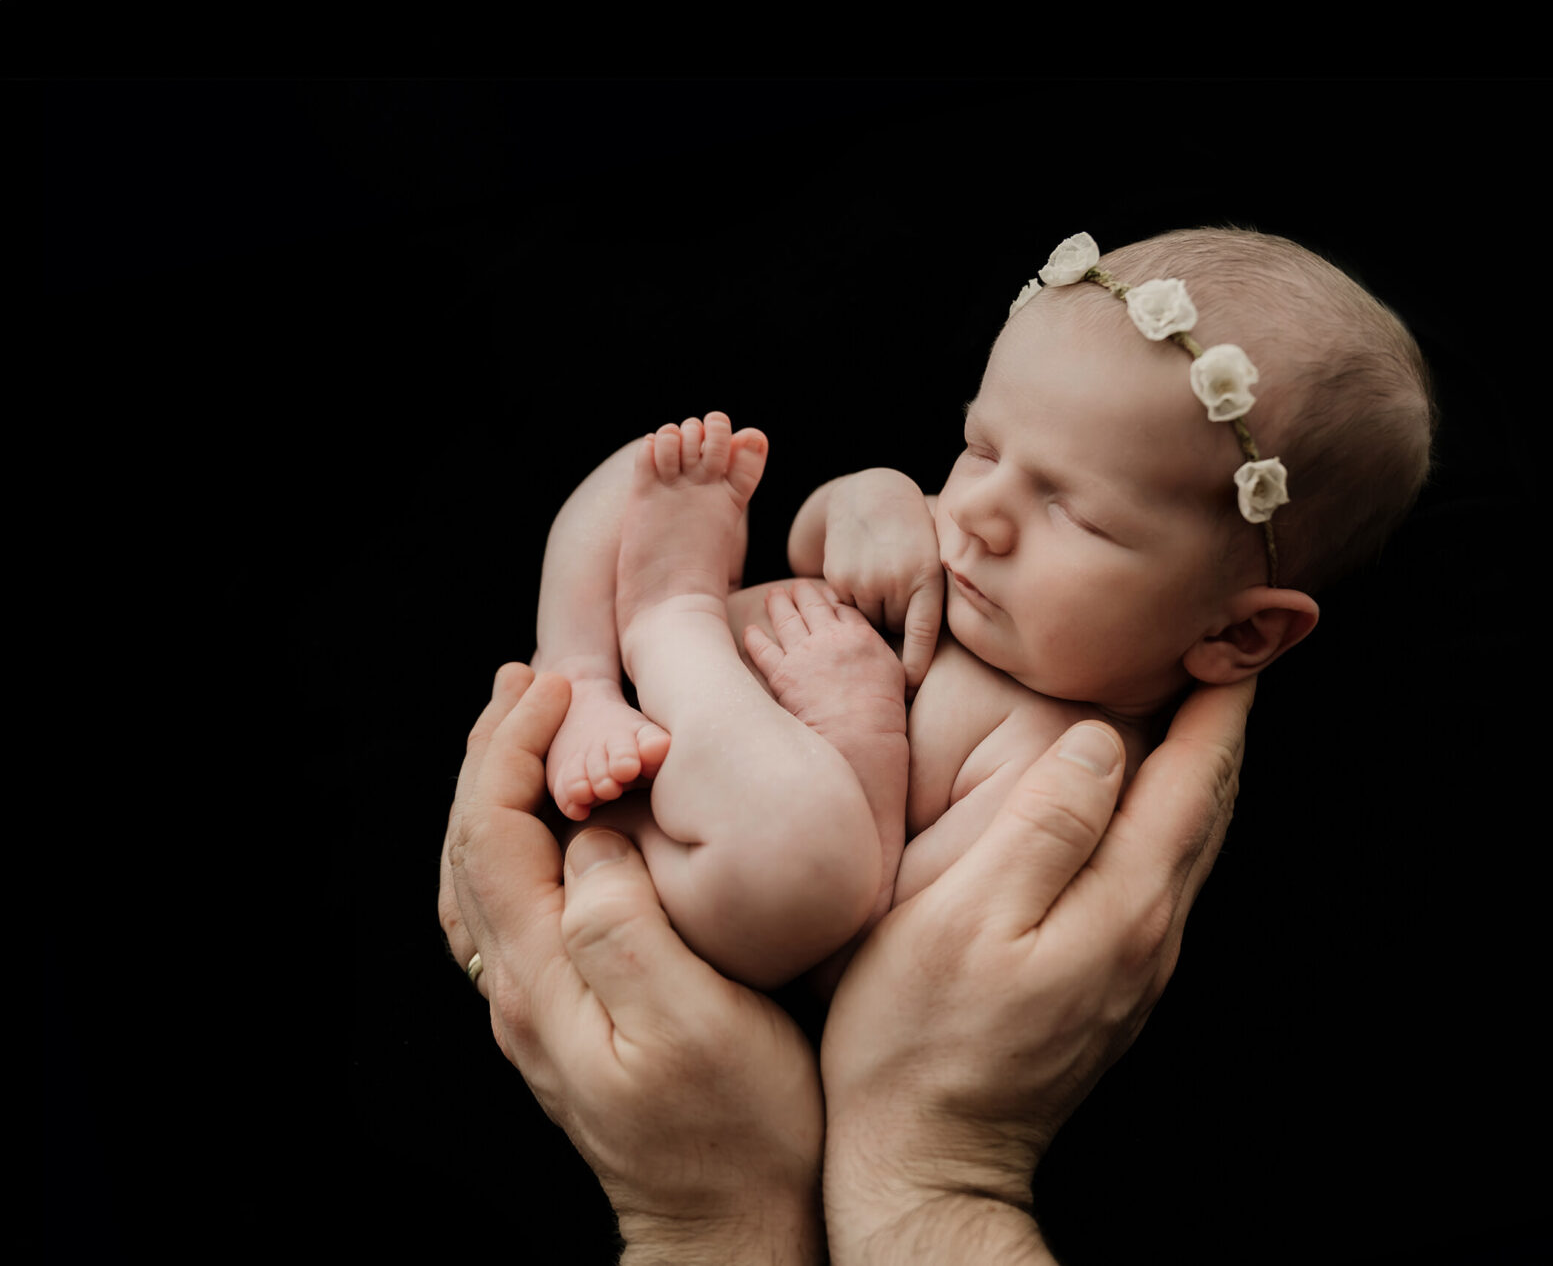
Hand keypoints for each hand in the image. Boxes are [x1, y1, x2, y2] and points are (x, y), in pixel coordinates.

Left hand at [439, 664, 823, 1264]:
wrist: (733, 1231)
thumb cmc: (739, 1132)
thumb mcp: (696, 1023)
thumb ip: (628, 923)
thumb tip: (594, 841)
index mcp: (545, 979)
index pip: (494, 834)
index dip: (516, 749)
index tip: (561, 685)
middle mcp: (521, 994)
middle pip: (472, 850)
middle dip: (494, 755)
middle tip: (528, 681)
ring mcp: (538, 1012)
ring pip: (481, 882)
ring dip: (496, 796)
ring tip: (522, 734)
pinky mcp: (567, 1023)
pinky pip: (509, 914)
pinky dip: (513, 849)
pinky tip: (544, 836)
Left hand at [742, 579, 906, 740]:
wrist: (859, 733)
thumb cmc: (883, 710)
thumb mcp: (894, 671)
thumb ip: (879, 651)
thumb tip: (873, 645)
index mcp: (859, 635)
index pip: (842, 608)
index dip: (831, 598)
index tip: (824, 593)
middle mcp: (829, 638)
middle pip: (813, 606)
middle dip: (803, 593)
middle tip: (796, 585)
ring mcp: (804, 655)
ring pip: (786, 620)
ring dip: (778, 605)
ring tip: (773, 595)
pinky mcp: (783, 675)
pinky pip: (763, 651)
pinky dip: (754, 639)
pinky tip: (750, 630)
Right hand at [818, 469, 943, 692]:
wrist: (870, 495)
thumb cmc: (911, 534)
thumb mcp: (933, 559)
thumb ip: (930, 599)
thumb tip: (916, 659)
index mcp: (926, 577)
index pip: (923, 634)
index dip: (916, 665)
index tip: (910, 688)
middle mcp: (894, 580)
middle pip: (891, 629)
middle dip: (893, 621)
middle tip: (894, 588)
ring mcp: (863, 579)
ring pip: (866, 622)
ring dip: (871, 611)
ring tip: (878, 578)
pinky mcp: (837, 577)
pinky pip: (846, 609)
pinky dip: (852, 600)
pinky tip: (860, 573)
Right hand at [819, 678, 1252, 1263]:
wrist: (927, 1161)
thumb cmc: (918, 1041)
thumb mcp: (964, 919)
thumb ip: (1043, 825)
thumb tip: (1103, 741)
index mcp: (1127, 903)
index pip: (1197, 775)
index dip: (1222, 696)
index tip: (1239, 629)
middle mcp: (1153, 931)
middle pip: (1209, 804)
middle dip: (1223, 720)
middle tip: (1224, 647)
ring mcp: (1137, 964)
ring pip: (1189, 841)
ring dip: (1198, 767)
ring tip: (1188, 703)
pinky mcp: (1110, 983)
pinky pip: (1160, 874)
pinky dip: (1166, 814)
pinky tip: (1135, 799)